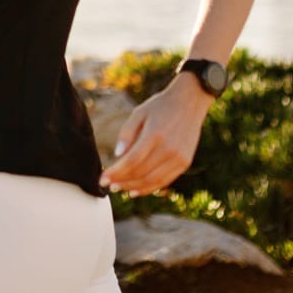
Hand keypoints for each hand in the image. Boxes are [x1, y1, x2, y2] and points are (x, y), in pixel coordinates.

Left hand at [98, 75, 213, 196]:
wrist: (190, 102)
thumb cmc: (160, 107)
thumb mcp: (138, 113)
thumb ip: (126, 134)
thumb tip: (117, 156)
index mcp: (155, 135)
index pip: (132, 161)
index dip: (116, 173)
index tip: (102, 179)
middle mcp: (169, 149)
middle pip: (141, 173)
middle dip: (122, 182)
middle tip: (108, 185)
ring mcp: (179, 157)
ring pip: (153, 180)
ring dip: (133, 187)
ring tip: (119, 188)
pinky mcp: (185, 162)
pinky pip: (164, 180)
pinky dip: (149, 188)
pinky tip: (135, 190)